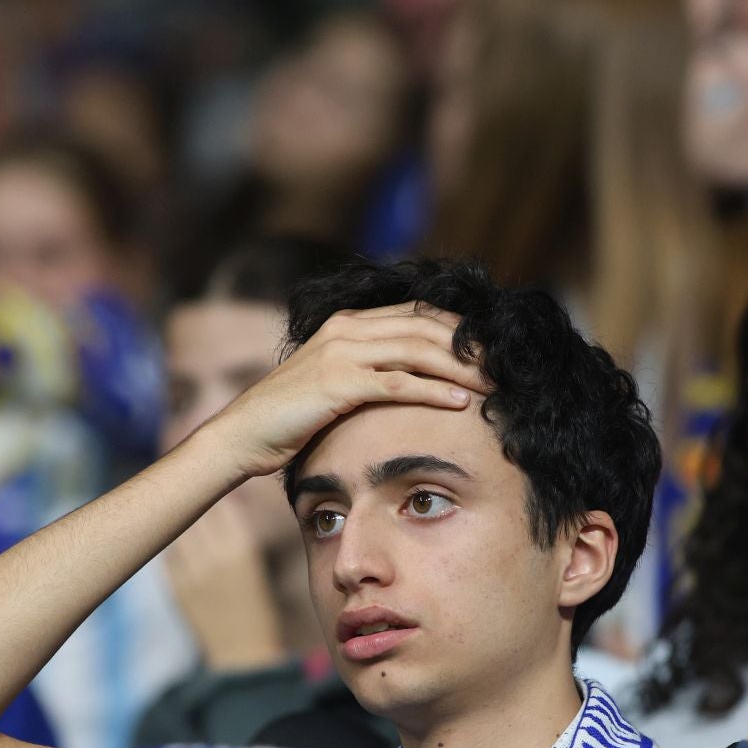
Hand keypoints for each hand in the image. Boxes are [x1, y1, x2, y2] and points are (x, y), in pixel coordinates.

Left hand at [164, 493, 285, 670]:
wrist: (242, 654)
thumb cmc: (256, 609)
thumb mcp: (254, 565)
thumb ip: (234, 535)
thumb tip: (222, 503)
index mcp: (242, 548)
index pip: (220, 501)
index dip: (214, 485)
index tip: (212, 475)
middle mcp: (214, 556)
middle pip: (193, 509)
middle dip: (189, 494)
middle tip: (187, 483)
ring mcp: (190, 572)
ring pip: (174, 528)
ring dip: (174, 516)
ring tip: (174, 507)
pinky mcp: (174, 588)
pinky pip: (166, 553)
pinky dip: (168, 542)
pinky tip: (171, 539)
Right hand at [202, 303, 492, 479]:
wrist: (243, 434)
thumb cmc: (290, 416)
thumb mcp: (333, 382)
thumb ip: (366, 370)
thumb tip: (406, 378)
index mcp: (348, 322)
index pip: (417, 313)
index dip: (458, 328)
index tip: (489, 348)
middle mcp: (348, 329)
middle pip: (425, 327)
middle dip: (469, 346)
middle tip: (504, 367)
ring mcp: (342, 353)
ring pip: (418, 350)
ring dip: (462, 368)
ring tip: (493, 385)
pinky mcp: (339, 383)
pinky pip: (398, 383)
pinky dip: (435, 391)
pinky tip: (461, 403)